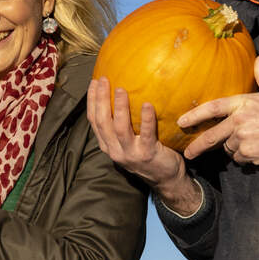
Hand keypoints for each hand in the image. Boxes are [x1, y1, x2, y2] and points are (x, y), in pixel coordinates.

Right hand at [86, 79, 200, 216]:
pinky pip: (146, 134)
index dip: (92, 101)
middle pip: (103, 122)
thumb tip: (121, 94)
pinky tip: (147, 104)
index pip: (94, 121)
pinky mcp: (147, 154)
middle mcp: (115, 150)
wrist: (166, 179)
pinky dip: (146, 119)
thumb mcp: (129, 142)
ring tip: (122, 89)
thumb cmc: (148, 155)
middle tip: (105, 80)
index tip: (94, 82)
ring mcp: (130, 153)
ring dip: (120, 107)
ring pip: (120, 128)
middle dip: (101, 99)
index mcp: (108, 145)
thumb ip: (122, 125)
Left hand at [179, 56, 258, 166]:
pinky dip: (244, 157)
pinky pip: (238, 159)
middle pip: (212, 136)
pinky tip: (257, 150)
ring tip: (253, 140)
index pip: (213, 108)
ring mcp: (244, 138)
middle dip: (198, 146)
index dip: (195, 115)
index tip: (181, 122)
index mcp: (243, 103)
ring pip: (228, 148)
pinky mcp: (249, 154)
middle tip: (188, 153)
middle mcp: (240, 121)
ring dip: (234, 148)